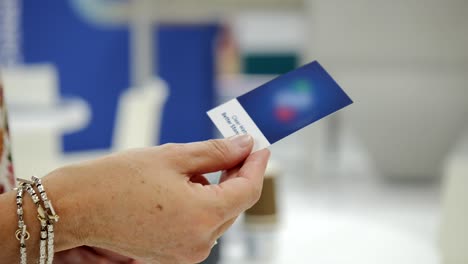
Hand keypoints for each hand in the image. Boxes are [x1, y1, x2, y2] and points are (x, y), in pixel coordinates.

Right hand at [45, 135, 269, 262]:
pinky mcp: (173, 254)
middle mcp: (198, 242)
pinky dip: (202, 205)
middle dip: (238, 175)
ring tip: (198, 167)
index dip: (257, 165)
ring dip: (217, 190)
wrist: (75, 207)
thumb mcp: (173, 157)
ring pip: (218, 216)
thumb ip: (216, 152)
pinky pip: (201, 226)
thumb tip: (244, 145)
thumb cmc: (115, 181)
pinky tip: (186, 186)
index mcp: (201, 217)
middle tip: (236, 149)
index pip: (246, 190)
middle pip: (234, 204)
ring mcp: (185, 253)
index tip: (260, 147)